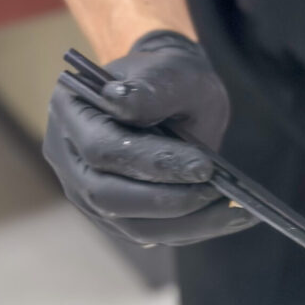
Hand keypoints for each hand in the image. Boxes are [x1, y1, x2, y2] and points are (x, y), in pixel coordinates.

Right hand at [43, 30, 255, 245]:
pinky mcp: (114, 216)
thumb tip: (121, 102)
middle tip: (220, 193)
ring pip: (131, 226)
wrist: (170, 93)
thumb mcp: (171, 71)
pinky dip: (191, 229)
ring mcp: (87, 191)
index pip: (101, 149)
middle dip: (169, 200)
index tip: (205, 166)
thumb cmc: (170, 78)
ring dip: (187, 223)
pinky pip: (150, 233)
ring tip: (236, 211)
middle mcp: (69, 157)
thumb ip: (150, 87)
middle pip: (108, 197)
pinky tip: (228, 218)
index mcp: (72, 110)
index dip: (152, 162)